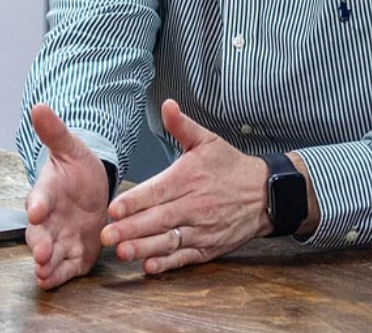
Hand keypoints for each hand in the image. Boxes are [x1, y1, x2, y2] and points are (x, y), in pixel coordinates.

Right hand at [24, 103, 109, 289]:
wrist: (94, 191)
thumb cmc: (77, 170)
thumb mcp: (71, 148)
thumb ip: (55, 132)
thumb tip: (39, 106)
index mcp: (46, 193)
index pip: (39, 198)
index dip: (37, 204)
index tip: (37, 209)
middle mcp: (49, 220)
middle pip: (39, 234)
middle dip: (39, 244)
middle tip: (41, 252)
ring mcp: (60, 239)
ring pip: (49, 254)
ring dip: (46, 264)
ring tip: (44, 272)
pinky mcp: (74, 254)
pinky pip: (65, 267)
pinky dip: (59, 275)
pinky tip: (53, 281)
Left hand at [101, 100, 268, 275]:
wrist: (265, 193)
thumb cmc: (231, 167)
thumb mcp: (208, 140)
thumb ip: (182, 126)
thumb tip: (167, 105)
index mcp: (188, 178)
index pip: (156, 192)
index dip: (134, 202)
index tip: (113, 209)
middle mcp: (194, 206)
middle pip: (158, 219)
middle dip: (130, 229)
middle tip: (106, 235)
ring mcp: (202, 229)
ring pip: (169, 241)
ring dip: (144, 248)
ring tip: (122, 252)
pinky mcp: (208, 247)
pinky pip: (185, 257)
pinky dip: (167, 263)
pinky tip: (150, 266)